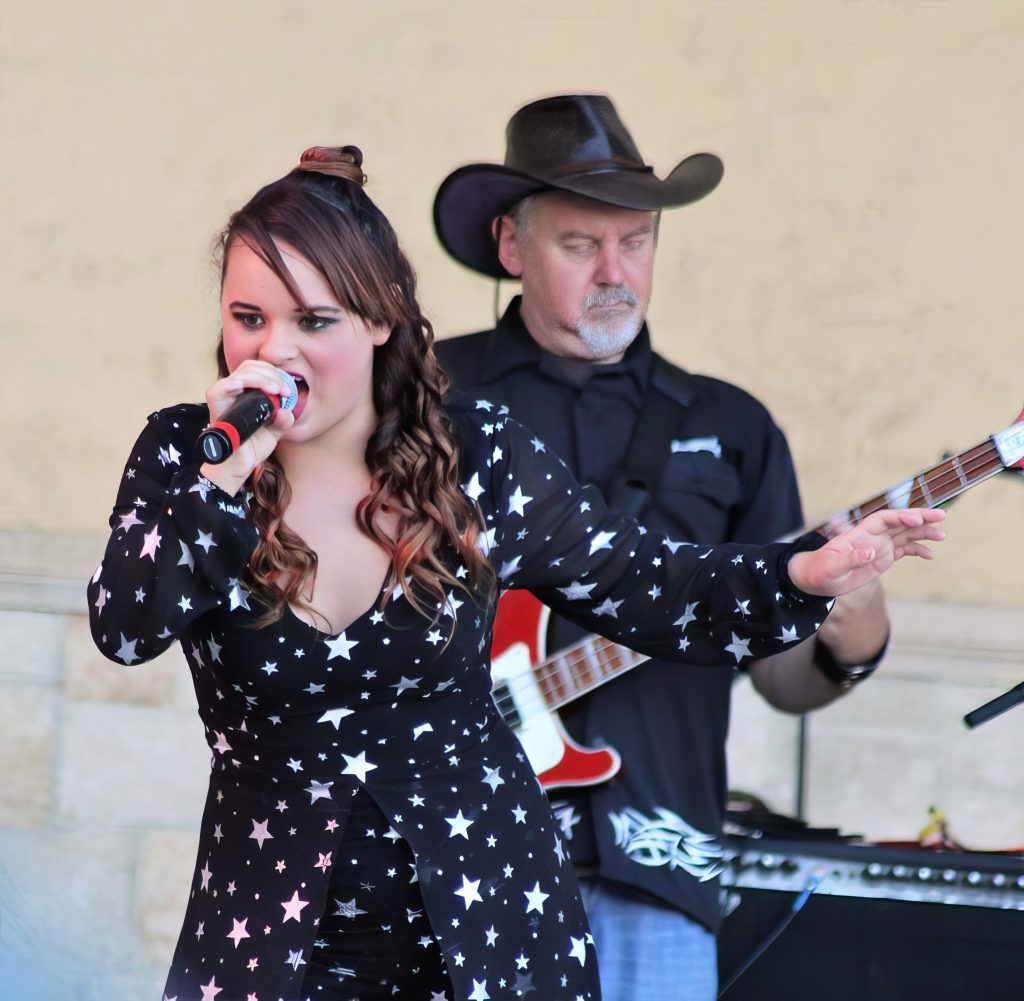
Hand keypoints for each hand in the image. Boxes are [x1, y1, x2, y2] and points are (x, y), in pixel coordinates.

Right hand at [200, 360, 294, 494]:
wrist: (239, 467)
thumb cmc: (252, 447)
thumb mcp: (275, 432)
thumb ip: (283, 420)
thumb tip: (287, 411)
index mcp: (246, 394)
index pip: (256, 370)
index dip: (273, 373)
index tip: (287, 390)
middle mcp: (233, 393)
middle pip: (248, 367)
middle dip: (270, 373)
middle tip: (284, 390)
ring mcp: (223, 399)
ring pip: (239, 374)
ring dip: (261, 378)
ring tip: (276, 390)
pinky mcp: (216, 408)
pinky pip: (221, 388)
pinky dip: (240, 383)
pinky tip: (258, 389)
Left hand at [787, 508, 945, 596]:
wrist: (815, 579)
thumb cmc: (818, 571)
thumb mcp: (830, 568)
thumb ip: (849, 559)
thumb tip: (870, 552)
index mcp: (858, 535)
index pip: (882, 519)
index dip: (899, 517)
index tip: (915, 519)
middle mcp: (871, 537)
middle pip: (898, 522)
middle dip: (919, 518)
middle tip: (941, 516)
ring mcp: (879, 547)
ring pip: (905, 535)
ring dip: (923, 532)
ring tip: (942, 535)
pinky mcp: (882, 558)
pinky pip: (903, 550)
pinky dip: (917, 550)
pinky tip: (930, 554)